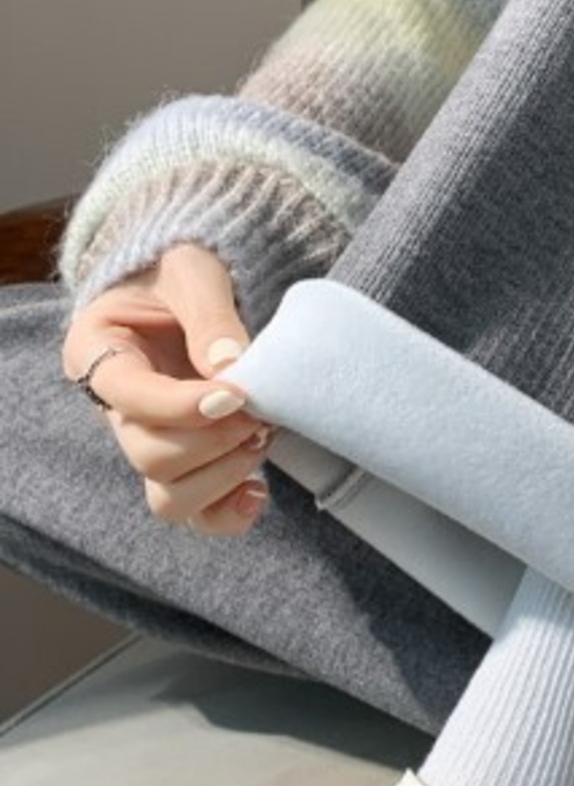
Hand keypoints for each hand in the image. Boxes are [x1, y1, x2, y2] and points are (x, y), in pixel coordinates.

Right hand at [61, 244, 271, 534]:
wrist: (196, 289)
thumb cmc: (184, 272)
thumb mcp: (194, 270)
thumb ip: (209, 313)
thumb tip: (232, 367)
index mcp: (99, 353)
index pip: (128, 398)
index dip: (183, 405)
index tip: (237, 393)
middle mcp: (117, 411)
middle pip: (148, 456)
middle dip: (212, 441)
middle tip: (259, 412)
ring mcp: (151, 443)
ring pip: (168, 498)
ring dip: (222, 476)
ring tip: (262, 437)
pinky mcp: (188, 466)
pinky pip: (197, 515)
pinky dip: (229, 514)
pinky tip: (259, 489)